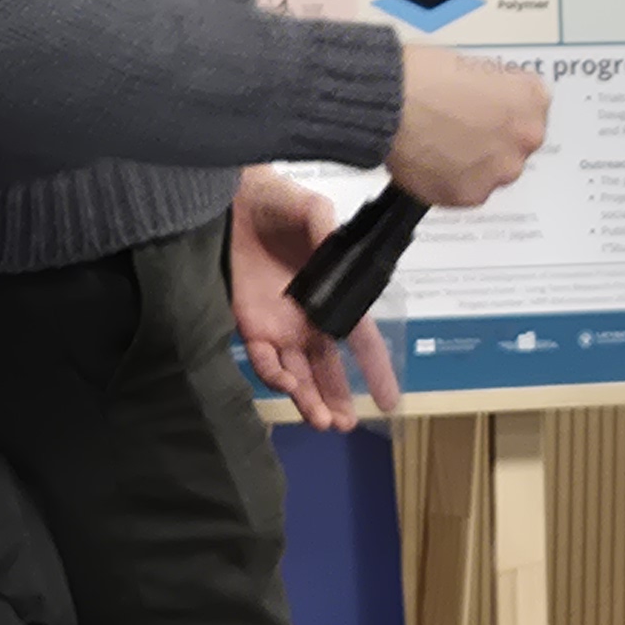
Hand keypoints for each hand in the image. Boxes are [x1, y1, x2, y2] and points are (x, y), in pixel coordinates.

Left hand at [230, 164, 401, 430]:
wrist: (235, 199)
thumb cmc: (279, 201)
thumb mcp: (312, 209)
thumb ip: (324, 230)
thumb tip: (333, 248)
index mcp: (333, 294)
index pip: (361, 338)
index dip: (376, 369)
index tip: (389, 401)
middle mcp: (309, 317)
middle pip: (328, 367)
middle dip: (338, 398)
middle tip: (347, 425)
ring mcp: (279, 325)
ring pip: (298, 374)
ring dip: (310, 399)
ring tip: (323, 422)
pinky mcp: (250, 324)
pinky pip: (263, 360)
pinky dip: (275, 375)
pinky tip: (288, 385)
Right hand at [386, 48, 549, 208]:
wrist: (391, 103)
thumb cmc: (424, 77)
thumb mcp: (476, 67)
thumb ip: (496, 93)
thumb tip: (490, 105)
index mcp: (532, 100)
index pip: (530, 110)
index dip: (503, 110)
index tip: (489, 112)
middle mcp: (525, 138)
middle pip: (514, 144)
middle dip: (492, 140)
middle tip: (461, 130)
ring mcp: (500, 170)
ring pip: (492, 171)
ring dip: (474, 164)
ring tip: (441, 146)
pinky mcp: (471, 194)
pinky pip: (466, 190)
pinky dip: (451, 181)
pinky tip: (432, 162)